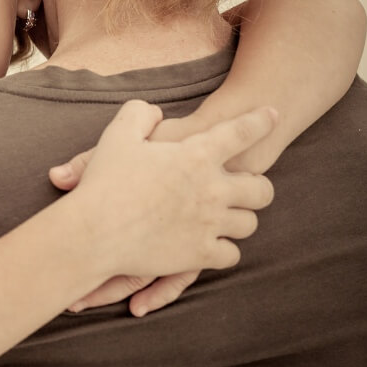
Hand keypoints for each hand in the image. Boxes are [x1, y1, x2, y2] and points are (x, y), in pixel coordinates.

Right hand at [63, 101, 276, 293]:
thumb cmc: (105, 182)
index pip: (241, 132)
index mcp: (195, 155)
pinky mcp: (200, 254)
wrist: (94, 232)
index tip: (273, 114)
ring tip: (227, 218)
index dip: (260, 121)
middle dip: (257, 187)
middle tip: (246, 188)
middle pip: (262, 189)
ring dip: (239, 219)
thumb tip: (155, 112)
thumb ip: (139, 114)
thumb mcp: (118, 136)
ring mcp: (209, 224)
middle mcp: (212, 189)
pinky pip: (231, 254)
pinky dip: (223, 250)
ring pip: (249, 223)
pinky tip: (212, 246)